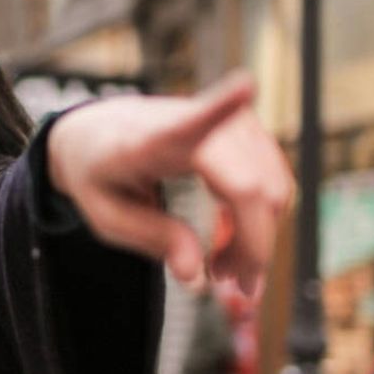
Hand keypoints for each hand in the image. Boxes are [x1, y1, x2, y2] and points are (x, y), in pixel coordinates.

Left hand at [47, 73, 293, 294]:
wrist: (100, 132)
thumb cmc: (100, 173)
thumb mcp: (106, 216)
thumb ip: (151, 240)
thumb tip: (197, 277)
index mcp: (153, 140)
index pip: (189, 121)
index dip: (222, 105)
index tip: (244, 85)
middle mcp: (199, 122)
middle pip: (252, 189)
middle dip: (252, 248)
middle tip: (228, 288)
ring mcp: (230, 122)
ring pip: (273, 192)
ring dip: (256, 240)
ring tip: (220, 267)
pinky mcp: (247, 131)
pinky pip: (274, 187)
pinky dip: (260, 223)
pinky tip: (230, 242)